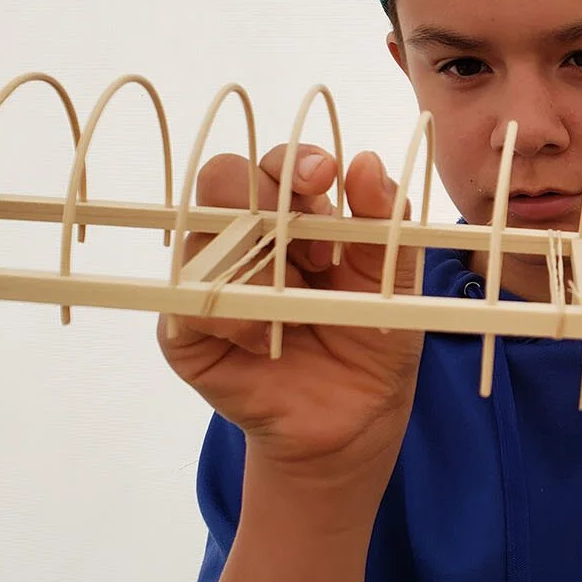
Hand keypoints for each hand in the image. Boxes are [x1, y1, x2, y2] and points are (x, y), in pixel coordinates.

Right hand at [158, 143, 424, 486]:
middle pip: (222, 180)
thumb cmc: (372, 337)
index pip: (276, 164)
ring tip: (298, 309)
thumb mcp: (395, 278)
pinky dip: (232, 316)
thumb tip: (368, 163)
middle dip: (263, 197)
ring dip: (258, 267)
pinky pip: (187, 303)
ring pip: (204, 237)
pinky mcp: (185, 332)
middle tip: (313, 245)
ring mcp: (208, 281)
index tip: (324, 178)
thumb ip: (386, 221)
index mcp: (295, 216)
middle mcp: (245, 238)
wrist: (356, 418)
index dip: (294, 162)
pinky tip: (267, 340)